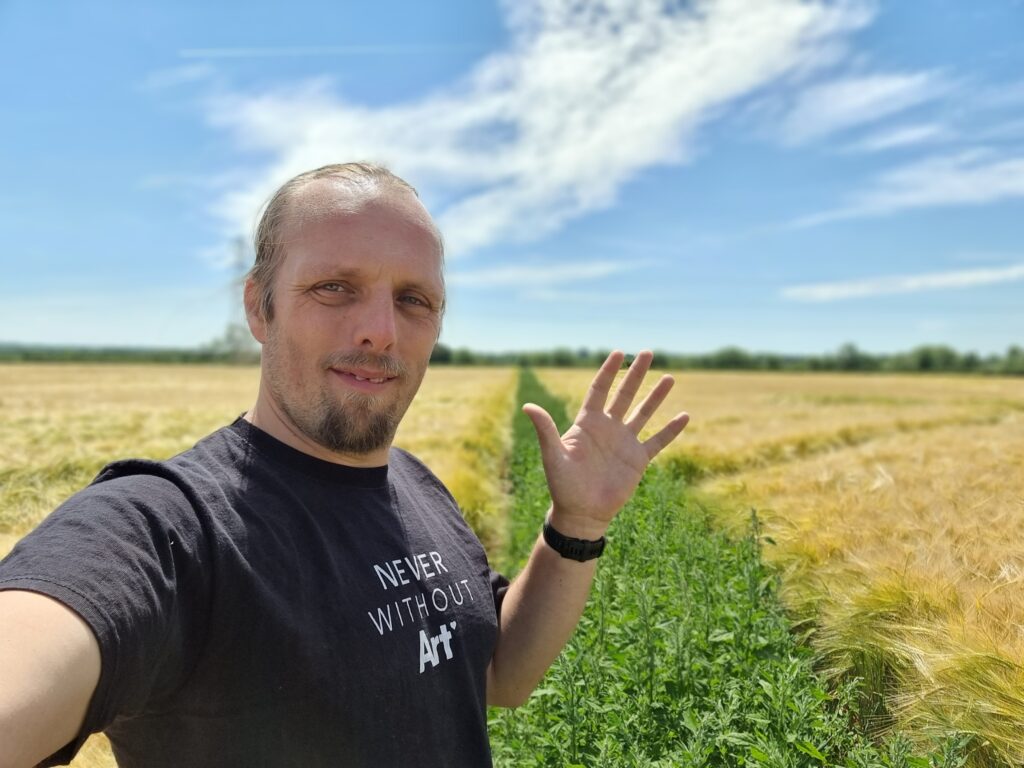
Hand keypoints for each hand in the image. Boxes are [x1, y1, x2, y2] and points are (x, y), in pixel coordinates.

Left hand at [523, 350, 689, 540]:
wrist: (581, 513)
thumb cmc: (563, 485)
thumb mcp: (553, 455)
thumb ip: (545, 430)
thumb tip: (527, 406)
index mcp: (588, 423)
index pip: (600, 390)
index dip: (609, 371)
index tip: (618, 352)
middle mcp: (608, 428)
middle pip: (625, 394)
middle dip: (636, 373)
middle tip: (648, 352)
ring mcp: (625, 442)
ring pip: (644, 413)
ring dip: (656, 396)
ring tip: (670, 377)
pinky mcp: (638, 460)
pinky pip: (658, 441)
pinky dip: (671, 430)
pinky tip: (684, 416)